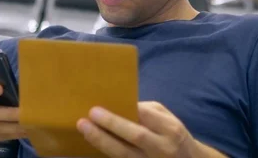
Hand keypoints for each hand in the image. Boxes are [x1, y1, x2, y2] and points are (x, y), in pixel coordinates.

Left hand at [77, 102, 203, 157]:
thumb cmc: (172, 135)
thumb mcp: (167, 119)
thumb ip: (147, 111)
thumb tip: (119, 105)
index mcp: (170, 129)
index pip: (145, 116)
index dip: (125, 110)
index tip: (104, 104)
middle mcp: (163, 147)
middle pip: (135, 135)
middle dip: (111, 124)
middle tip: (90, 114)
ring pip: (124, 153)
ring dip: (102, 140)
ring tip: (85, 129)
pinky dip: (106, 152)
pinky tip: (93, 143)